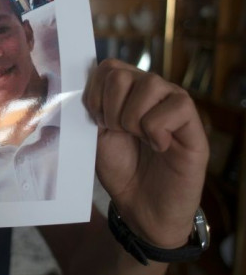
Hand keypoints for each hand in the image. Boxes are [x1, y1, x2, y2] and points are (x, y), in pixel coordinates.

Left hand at [83, 59, 208, 248]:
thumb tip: (82, 80)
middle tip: (118, 133)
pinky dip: (157, 129)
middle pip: (121, 74)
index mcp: (127, 91)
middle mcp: (152, 92)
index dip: (95, 94)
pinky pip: (176, 106)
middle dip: (110, 108)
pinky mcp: (194, 124)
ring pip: (149, 83)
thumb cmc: (121, 170)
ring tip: (139, 139)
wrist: (140, 207)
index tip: (97, 121)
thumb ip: (93, 106)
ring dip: (132, 117)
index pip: (108, 66)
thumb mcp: (96, 135)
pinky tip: (159, 147)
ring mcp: (174, 105)